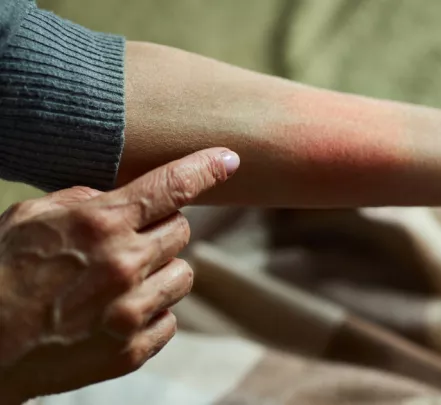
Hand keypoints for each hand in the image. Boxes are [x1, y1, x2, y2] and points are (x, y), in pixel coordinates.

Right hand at [0, 147, 239, 401]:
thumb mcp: (29, 218)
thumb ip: (83, 201)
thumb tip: (116, 197)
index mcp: (100, 222)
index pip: (173, 186)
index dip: (207, 168)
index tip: (230, 159)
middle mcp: (124, 264)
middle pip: (182, 232)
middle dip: (160, 231)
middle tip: (126, 243)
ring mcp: (131, 311)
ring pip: (183, 276)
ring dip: (160, 273)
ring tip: (119, 283)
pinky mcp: (132, 350)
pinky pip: (170, 319)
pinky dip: (151, 313)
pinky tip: (115, 314)